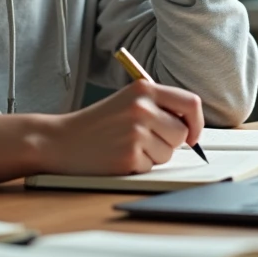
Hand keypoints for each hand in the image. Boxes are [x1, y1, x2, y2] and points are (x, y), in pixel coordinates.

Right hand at [42, 81, 203, 175]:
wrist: (61, 141)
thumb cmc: (97, 123)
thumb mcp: (127, 101)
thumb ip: (158, 106)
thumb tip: (192, 126)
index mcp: (144, 89)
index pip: (191, 103)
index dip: (196, 122)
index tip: (191, 134)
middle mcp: (142, 108)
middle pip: (181, 133)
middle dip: (169, 142)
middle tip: (143, 139)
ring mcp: (136, 133)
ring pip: (168, 153)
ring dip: (153, 155)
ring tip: (127, 146)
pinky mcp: (129, 156)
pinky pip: (151, 167)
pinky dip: (138, 166)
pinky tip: (118, 156)